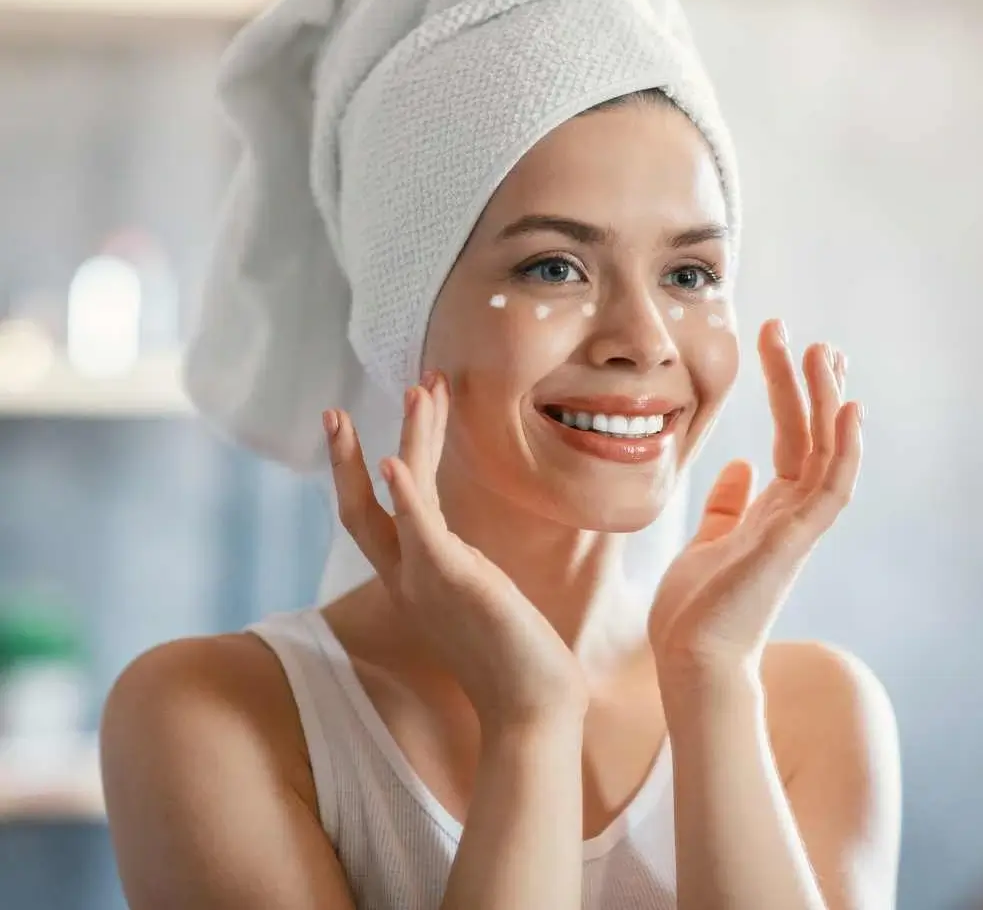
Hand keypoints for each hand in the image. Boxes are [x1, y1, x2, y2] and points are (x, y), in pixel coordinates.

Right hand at [324, 371, 587, 734]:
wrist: (531, 708)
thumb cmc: (510, 659)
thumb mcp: (475, 602)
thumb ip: (456, 571)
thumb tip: (458, 551)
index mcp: (410, 581)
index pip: (374, 519)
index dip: (362, 474)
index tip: (366, 436)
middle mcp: (406, 579)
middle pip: (359, 510)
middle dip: (345, 459)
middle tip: (333, 411)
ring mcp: (424, 580)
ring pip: (399, 500)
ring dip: (412, 439)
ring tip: (418, 390)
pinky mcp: (452, 582)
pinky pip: (422, 531)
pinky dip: (407, 495)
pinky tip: (394, 463)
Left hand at [648, 320, 861, 689]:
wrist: (689, 659)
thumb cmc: (696, 609)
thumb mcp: (708, 540)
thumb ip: (729, 505)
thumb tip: (741, 467)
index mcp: (771, 510)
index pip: (792, 439)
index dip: (791, 393)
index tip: (785, 349)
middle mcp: (791, 514)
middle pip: (811, 435)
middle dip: (809, 385)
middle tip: (811, 339)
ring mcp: (798, 527)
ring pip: (827, 452)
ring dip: (828, 402)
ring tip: (825, 353)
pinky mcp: (795, 543)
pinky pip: (831, 489)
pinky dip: (844, 450)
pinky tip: (846, 409)